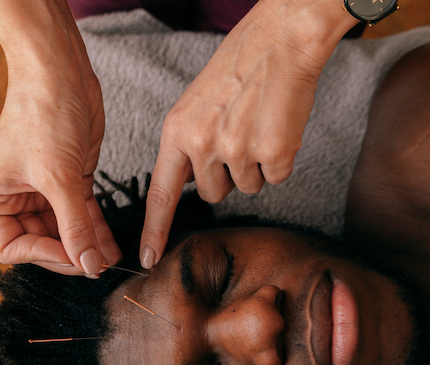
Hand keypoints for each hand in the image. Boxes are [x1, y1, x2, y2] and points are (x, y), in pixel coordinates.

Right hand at [0, 0, 119, 275]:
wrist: (61, 71)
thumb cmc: (43, 114)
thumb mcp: (59, 178)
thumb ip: (74, 227)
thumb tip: (88, 266)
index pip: (11, 247)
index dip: (42, 257)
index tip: (74, 258)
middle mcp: (13, 195)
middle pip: (40, 242)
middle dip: (69, 253)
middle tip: (97, 265)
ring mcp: (42, 188)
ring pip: (64, 231)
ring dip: (87, 246)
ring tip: (110, 260)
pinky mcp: (68, 179)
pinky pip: (80, 214)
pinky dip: (95, 229)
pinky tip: (111, 245)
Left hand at [140, 0, 357, 267]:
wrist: (282, 40)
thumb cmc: (241, 67)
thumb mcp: (197, 104)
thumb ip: (190, 144)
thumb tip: (191, 184)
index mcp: (177, 131)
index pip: (161, 193)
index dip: (154, 231)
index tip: (148, 260)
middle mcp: (203, 144)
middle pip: (212, 194)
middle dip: (227, 175)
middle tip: (239, 134)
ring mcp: (238, 150)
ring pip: (247, 188)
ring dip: (256, 165)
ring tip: (259, 124)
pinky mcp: (273, 153)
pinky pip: (277, 178)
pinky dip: (281, 159)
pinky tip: (279, 126)